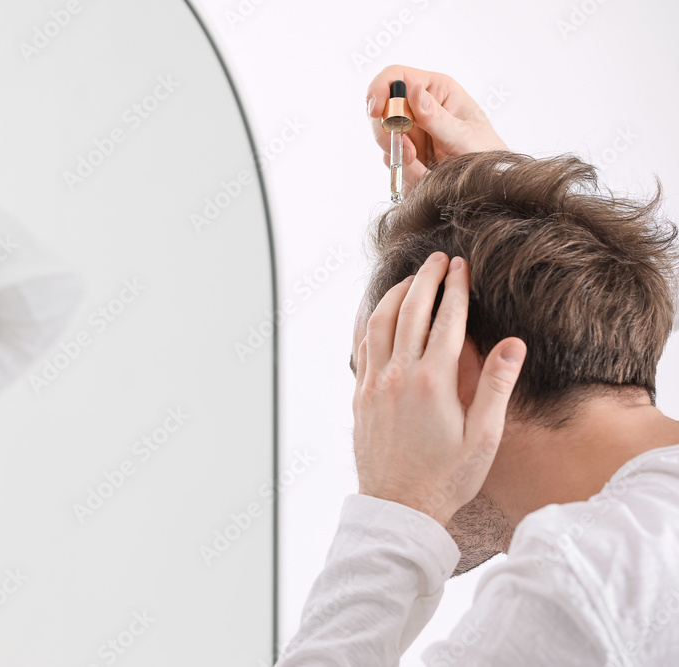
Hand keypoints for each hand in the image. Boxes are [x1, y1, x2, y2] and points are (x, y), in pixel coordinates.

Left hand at [352, 252, 525, 526]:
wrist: (399, 507)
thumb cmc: (446, 477)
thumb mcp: (484, 436)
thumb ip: (497, 386)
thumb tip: (513, 343)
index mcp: (433, 381)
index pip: (446, 320)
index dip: (456, 288)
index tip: (462, 266)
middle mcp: (398, 375)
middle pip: (409, 311)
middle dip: (425, 279)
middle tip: (438, 258)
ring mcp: (374, 384)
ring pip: (379, 323)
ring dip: (395, 295)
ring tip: (412, 279)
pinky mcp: (360, 395)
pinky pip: (362, 346)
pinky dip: (372, 322)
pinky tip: (381, 316)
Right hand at [367, 65, 506, 194]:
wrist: (488, 184)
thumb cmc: (485, 153)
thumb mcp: (462, 137)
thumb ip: (436, 118)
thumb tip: (414, 91)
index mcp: (436, 89)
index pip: (396, 76)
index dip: (379, 89)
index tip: (375, 112)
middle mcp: (420, 105)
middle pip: (382, 109)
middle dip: (389, 134)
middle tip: (409, 154)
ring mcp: (411, 128)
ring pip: (384, 137)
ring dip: (401, 157)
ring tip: (426, 170)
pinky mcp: (406, 149)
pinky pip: (391, 158)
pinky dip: (404, 170)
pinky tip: (425, 175)